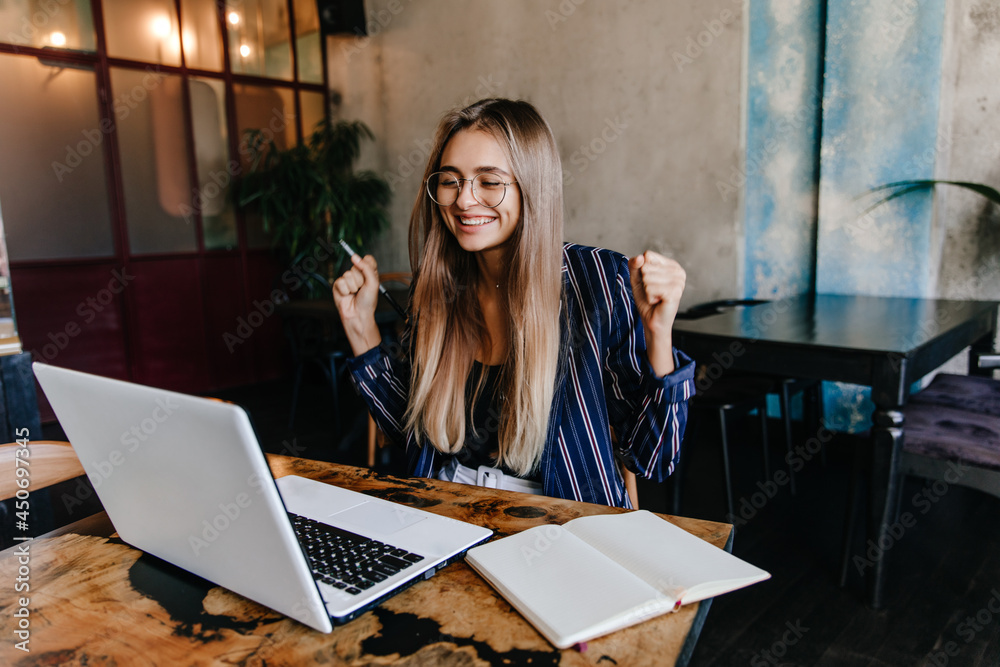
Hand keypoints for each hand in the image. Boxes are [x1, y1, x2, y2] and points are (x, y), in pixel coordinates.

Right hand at [332, 254, 381, 354]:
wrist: (357, 315)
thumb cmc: (367, 302)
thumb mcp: (373, 283)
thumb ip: (366, 268)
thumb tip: (355, 257)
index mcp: (369, 273)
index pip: (368, 259)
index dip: (367, 265)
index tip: (368, 274)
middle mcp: (358, 275)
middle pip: (356, 266)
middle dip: (360, 279)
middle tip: (361, 289)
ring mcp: (348, 279)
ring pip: (348, 274)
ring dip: (353, 286)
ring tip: (354, 293)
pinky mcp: (338, 285)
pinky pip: (341, 281)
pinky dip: (345, 290)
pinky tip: (347, 295)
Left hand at [628, 251, 685, 375]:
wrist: (653, 321)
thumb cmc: (647, 300)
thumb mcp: (637, 279)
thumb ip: (635, 265)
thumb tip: (640, 257)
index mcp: (672, 265)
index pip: (648, 255)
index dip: (642, 270)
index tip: (650, 282)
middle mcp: (679, 271)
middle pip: (646, 266)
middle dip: (644, 282)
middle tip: (653, 292)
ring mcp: (679, 281)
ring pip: (647, 277)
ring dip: (647, 291)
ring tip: (656, 297)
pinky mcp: (675, 292)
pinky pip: (650, 288)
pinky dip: (649, 297)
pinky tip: (658, 301)